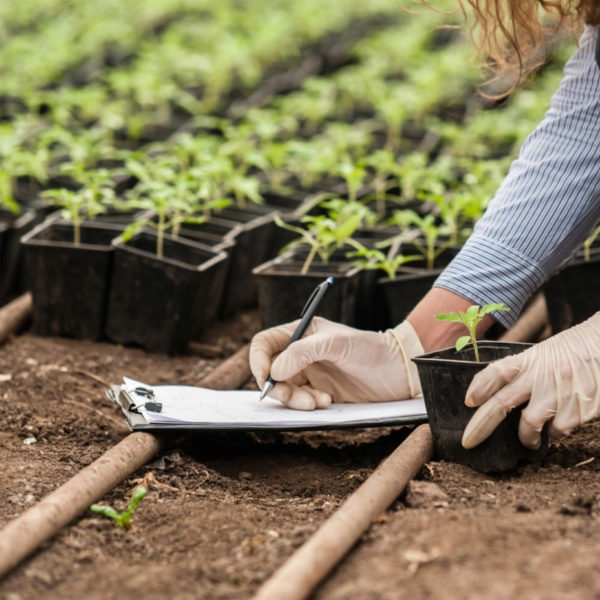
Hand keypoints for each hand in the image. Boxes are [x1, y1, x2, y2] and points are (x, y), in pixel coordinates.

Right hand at [249, 317, 423, 409]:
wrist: (399, 372)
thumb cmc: (370, 349)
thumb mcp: (335, 343)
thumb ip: (302, 353)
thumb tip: (275, 372)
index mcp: (300, 333)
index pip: (265, 344)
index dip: (258, 360)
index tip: (265, 377)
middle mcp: (300, 353)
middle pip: (271, 372)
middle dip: (277, 387)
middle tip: (289, 396)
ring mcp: (309, 374)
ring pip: (285, 390)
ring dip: (295, 399)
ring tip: (318, 402)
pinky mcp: (320, 392)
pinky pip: (301, 402)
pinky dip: (309, 405)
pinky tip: (328, 402)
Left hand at [462, 312, 599, 449]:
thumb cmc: (570, 354)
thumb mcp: (542, 355)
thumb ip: (521, 371)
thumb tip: (489, 396)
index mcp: (529, 360)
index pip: (497, 372)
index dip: (480, 386)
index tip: (469, 401)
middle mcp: (541, 376)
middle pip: (502, 403)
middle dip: (481, 426)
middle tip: (469, 441)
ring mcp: (560, 393)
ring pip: (529, 424)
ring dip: (526, 437)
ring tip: (529, 439)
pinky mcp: (580, 408)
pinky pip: (558, 431)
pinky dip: (554, 434)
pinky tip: (558, 429)